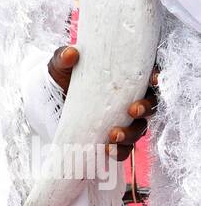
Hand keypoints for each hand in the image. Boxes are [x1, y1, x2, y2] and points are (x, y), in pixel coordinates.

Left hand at [47, 45, 156, 160]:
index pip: (148, 77)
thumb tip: (71, 53)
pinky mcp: (113, 138)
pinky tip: (109, 151)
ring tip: (114, 136)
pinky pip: (124, 148)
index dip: (156, 78)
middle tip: (133, 110)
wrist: (49, 104)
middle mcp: (129, 99)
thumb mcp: (61, 65)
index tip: (154, 80)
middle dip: (146, 108)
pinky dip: (119, 151)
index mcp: (124, 78)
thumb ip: (64, 57)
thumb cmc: (62, 78)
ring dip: (131, 133)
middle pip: (150, 104)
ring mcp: (123, 120)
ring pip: (139, 128)